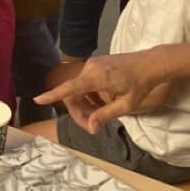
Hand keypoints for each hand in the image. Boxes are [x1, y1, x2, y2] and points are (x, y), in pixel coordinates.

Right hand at [34, 50, 174, 131]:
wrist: (151, 63)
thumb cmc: (141, 84)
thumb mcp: (127, 105)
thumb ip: (106, 115)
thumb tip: (90, 127)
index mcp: (98, 77)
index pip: (70, 88)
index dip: (53, 95)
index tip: (38, 99)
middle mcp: (91, 68)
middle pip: (73, 93)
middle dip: (79, 112)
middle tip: (93, 125)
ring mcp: (93, 64)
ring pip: (79, 89)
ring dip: (86, 104)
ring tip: (102, 114)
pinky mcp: (96, 64)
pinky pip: (85, 83)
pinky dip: (90, 96)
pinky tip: (103, 102)